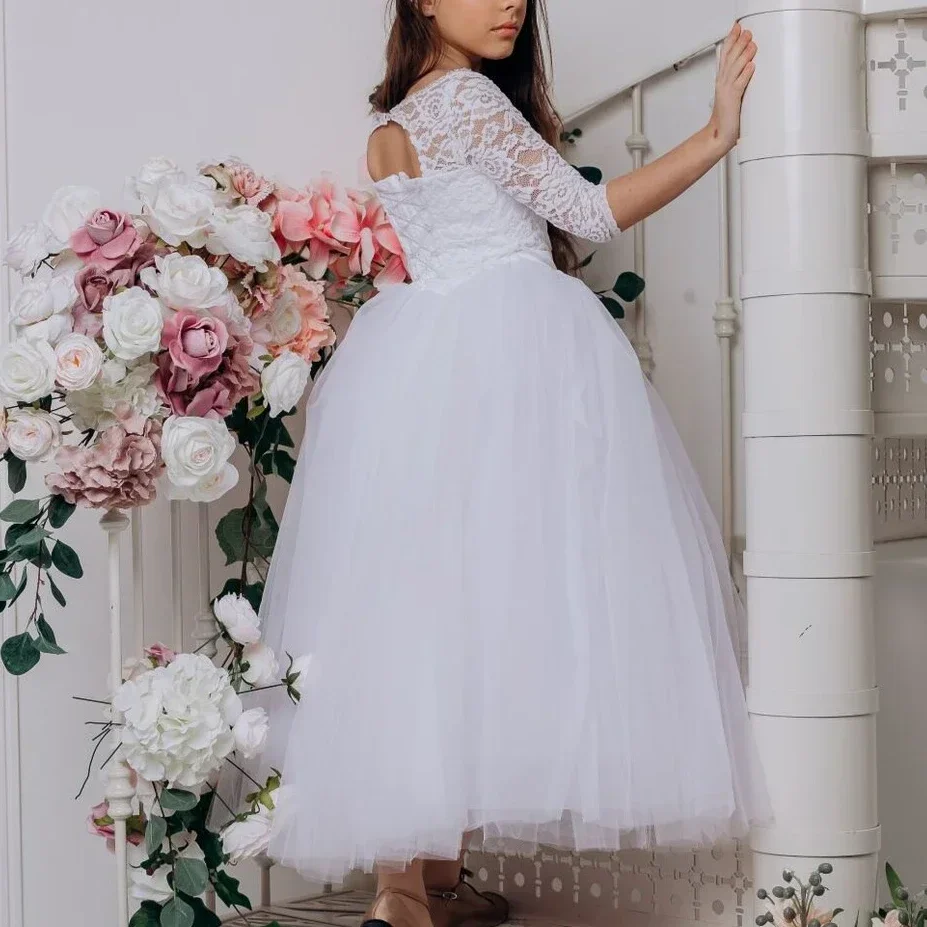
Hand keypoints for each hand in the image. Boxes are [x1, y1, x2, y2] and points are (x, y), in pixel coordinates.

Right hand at [708, 22, 756, 153]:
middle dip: (738, 43)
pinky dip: (745, 74)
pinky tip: (751, 66)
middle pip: (730, 58)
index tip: (737, 28)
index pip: (725, 55)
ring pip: (735, 68)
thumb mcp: (730, 93)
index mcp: (722, 80)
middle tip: (746, 32)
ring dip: (744, 55)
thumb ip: (737, 79)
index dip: (730, 40)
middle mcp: (723, 83)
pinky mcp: (733, 100)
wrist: (719, 134)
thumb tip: (747, 65)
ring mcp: (727, 90)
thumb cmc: (726, 117)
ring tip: (752, 44)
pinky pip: (740, 84)